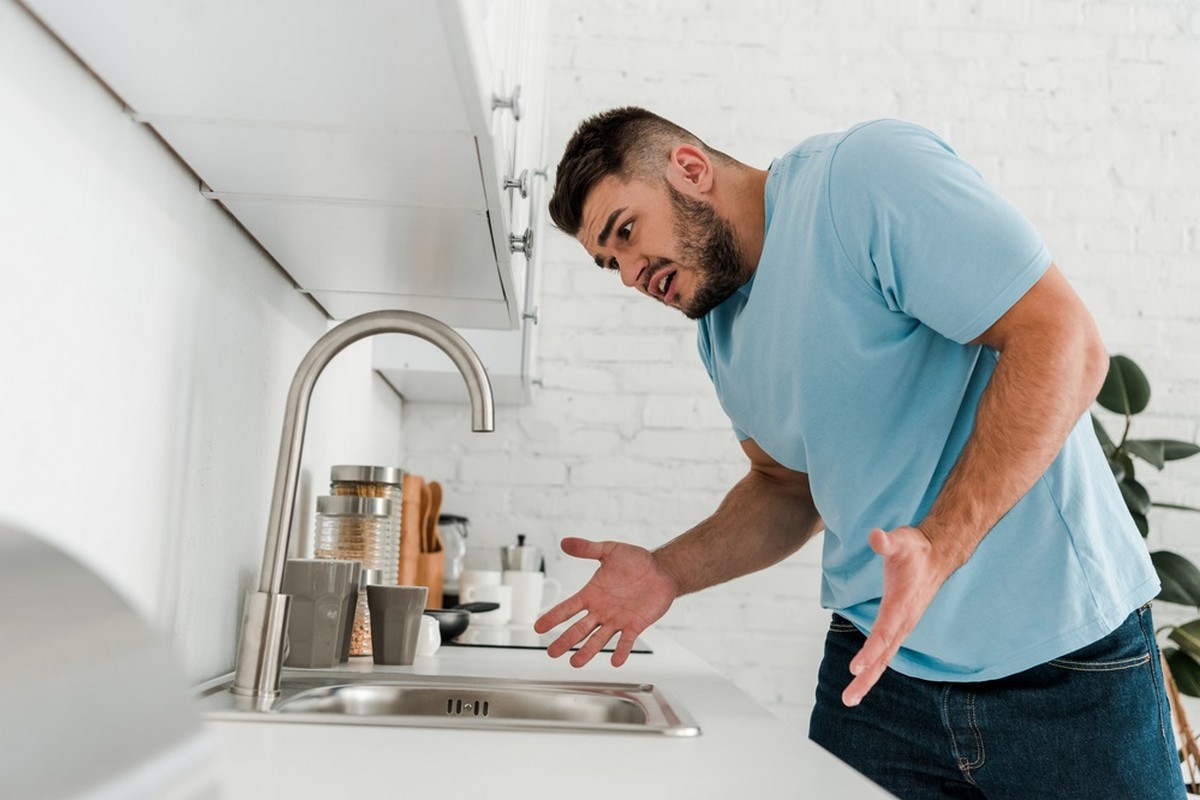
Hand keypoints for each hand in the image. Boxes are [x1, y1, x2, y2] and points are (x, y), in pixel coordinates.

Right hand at [534, 537, 677, 667]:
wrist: (662, 570)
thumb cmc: (636, 561)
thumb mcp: (609, 551)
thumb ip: (587, 549)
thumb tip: (564, 542)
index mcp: (592, 594)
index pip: (567, 608)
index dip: (553, 617)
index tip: (538, 628)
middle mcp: (601, 610)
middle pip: (579, 629)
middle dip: (565, 641)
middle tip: (552, 652)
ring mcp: (617, 620)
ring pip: (598, 639)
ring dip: (587, 651)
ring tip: (575, 663)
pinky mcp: (634, 625)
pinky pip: (626, 641)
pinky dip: (621, 651)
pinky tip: (615, 661)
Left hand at [842, 525, 955, 706]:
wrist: (938, 555)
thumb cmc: (915, 548)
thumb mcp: (901, 539)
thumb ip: (887, 541)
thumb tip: (876, 536)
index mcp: (901, 605)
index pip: (884, 632)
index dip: (870, 651)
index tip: (856, 668)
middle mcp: (904, 621)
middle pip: (883, 654)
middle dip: (866, 677)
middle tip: (848, 699)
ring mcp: (903, 626)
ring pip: (884, 657)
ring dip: (868, 678)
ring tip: (850, 699)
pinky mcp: (900, 626)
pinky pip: (885, 651)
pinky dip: (874, 666)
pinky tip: (862, 678)